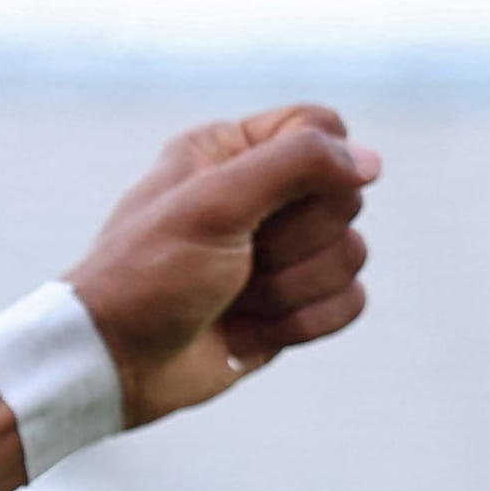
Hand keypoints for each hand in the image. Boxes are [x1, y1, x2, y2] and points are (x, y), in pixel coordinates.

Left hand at [63, 104, 377, 427]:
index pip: (321, 127)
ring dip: (289, 289)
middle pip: (344, 197)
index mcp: (229, 150)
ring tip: (232, 299)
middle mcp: (259, 194)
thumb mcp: (213, 205)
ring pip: (350, 253)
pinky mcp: (293, 302)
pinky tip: (248, 331)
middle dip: (293, 242)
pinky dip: (301, 323)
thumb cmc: (148, 275)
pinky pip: (349, 301)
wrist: (119, 363)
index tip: (270, 201)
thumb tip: (370, 162)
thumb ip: (293, 166)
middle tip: (235, 259)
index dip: (316, 165)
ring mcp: (280, 251)